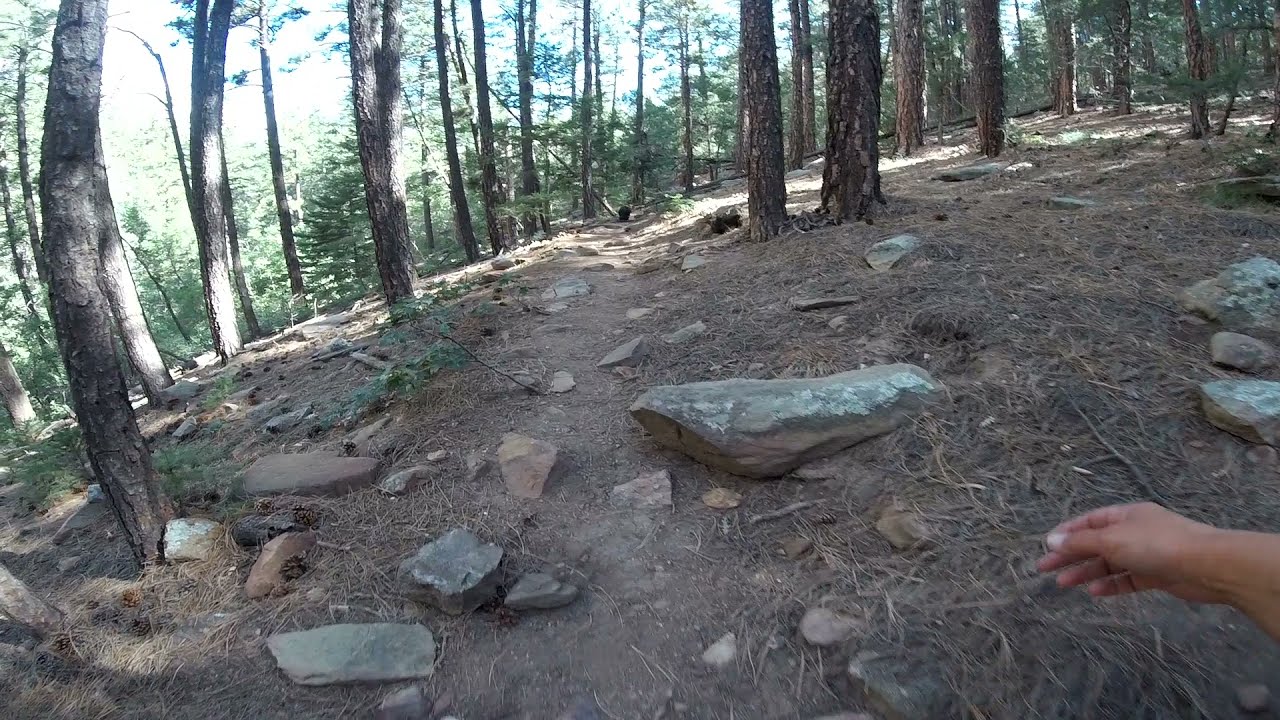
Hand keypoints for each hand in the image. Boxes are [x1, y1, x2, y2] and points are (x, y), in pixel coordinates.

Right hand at [1036, 502, 1229, 603]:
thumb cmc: (1156, 544)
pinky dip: (1111, 585)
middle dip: (1070, 555)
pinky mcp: (1157, 575)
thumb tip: (1051, 540)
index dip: (1067, 532)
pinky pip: (1127, 579)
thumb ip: (1080, 542)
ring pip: (1110, 563)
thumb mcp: (1111, 539)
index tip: (1046, 546)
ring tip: (1064, 584)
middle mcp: (1135, 532)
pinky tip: (1095, 592)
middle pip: (1096, 543)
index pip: (1089, 521)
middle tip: (1044, 569)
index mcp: (1126, 515)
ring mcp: (1147, 554)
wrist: (1207, 565)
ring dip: (1086, 572)